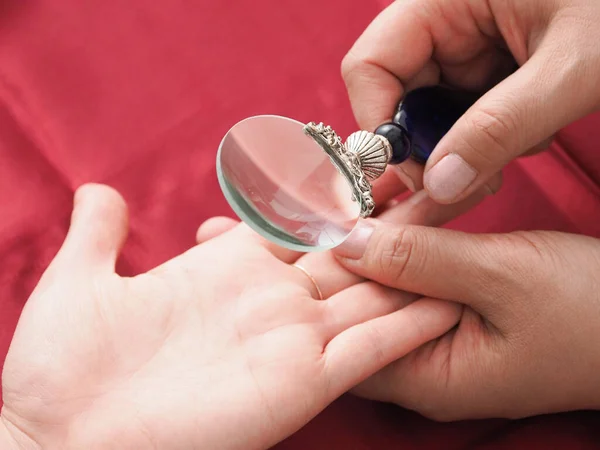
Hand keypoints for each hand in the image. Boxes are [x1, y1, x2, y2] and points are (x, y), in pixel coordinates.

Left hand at [0, 184, 466, 449]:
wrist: (65, 439)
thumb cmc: (65, 365)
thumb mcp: (80, 282)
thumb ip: (100, 233)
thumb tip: (98, 190)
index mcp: (228, 266)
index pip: (297, 221)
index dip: (337, 195)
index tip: (375, 167)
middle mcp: (271, 299)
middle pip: (346, 252)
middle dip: (391, 223)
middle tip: (439, 188)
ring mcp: (293, 339)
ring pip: (370, 293)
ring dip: (413, 266)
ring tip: (462, 230)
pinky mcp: (307, 380)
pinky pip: (371, 347)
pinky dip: (410, 324)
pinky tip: (450, 300)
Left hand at [332, 220, 599, 419]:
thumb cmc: (591, 311)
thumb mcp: (503, 277)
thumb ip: (420, 260)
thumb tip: (346, 240)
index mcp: (426, 377)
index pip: (340, 338)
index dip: (321, 283)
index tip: (314, 226)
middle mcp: (423, 368)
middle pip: (359, 309)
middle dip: (348, 251)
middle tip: (335, 196)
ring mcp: (438, 343)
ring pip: (387, 288)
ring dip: (378, 240)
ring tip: (363, 189)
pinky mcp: (454, 319)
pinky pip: (415, 280)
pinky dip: (407, 243)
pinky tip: (397, 204)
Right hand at [342, 0, 599, 202]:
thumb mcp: (573, 67)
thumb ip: (501, 128)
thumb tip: (439, 185)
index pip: (370, 64)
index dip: (379, 123)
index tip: (415, 171)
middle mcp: (446, 17)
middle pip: (398, 93)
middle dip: (429, 144)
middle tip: (468, 180)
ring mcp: (468, 40)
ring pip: (434, 110)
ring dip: (464, 145)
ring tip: (516, 151)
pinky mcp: (491, 60)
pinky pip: (466, 109)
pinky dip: (488, 135)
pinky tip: (527, 133)